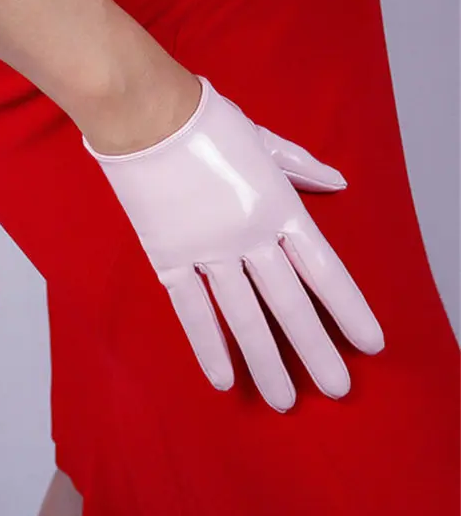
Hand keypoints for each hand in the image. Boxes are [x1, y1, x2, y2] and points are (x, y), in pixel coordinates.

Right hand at [82, 75, 383, 411]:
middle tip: (336, 389)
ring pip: (242, 315)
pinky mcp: (169, 254)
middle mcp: (250, 235)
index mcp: (278, 206)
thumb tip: (337, 182)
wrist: (147, 115)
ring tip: (284, 400)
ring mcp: (208, 249)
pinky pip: (191, 308)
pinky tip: (223, 378)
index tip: (368, 345)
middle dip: (315, 349)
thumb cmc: (206, 121)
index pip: (323, 269)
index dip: (348, 309)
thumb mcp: (262, 138)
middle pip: (289, 303)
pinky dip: (207, 344)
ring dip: (266, 360)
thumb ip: (299, 165)